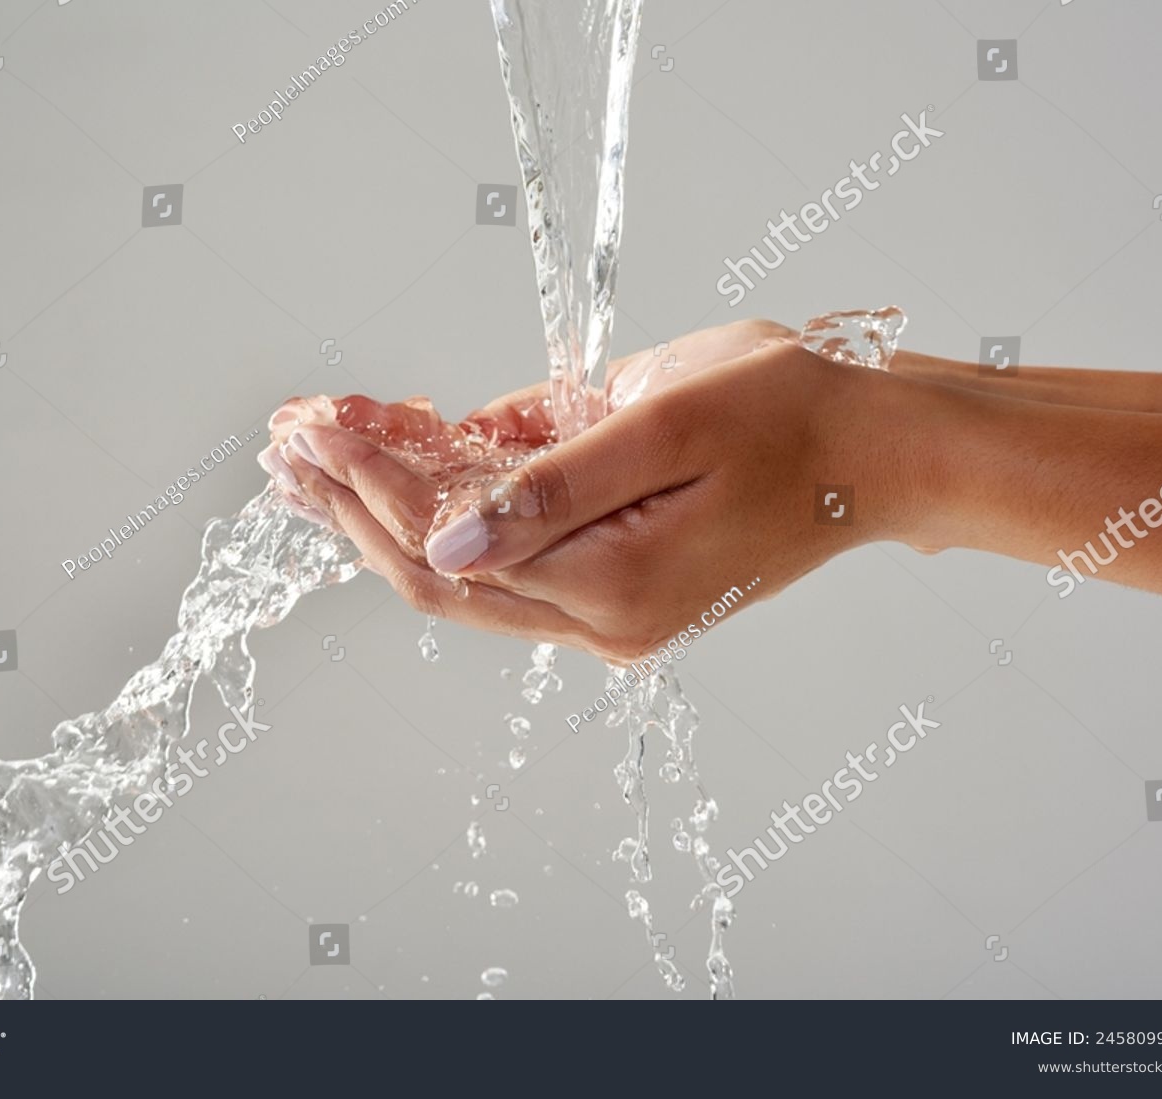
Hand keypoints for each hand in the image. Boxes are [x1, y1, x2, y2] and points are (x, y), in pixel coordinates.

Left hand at [259, 321, 915, 662]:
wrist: (875, 454)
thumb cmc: (790, 417)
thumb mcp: (669, 424)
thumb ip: (551, 487)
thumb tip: (442, 539)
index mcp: (615, 585)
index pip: (450, 546)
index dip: (373, 484)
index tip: (314, 425)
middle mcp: (602, 618)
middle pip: (440, 574)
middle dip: (355, 506)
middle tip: (286, 446)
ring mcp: (607, 610)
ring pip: (465, 571)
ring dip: (387, 514)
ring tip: (315, 459)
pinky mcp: (615, 585)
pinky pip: (509, 559)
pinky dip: (450, 515)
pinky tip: (403, 468)